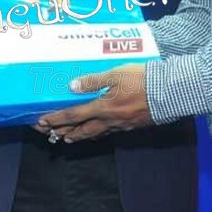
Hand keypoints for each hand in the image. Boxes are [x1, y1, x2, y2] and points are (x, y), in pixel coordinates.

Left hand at [35, 64, 153, 142]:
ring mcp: (121, 124)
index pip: (74, 116)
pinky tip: (97, 131)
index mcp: (103, 107)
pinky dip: (98, 133)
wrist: (168, 92)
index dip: (57, 119)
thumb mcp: (115, 74)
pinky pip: (109, 132)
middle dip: (65, 132)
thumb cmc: (141, 80)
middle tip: (51, 134)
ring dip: (80, 136)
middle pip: (82, 130)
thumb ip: (93, 81)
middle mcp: (109, 120)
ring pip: (96, 133)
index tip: (43, 122)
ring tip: (69, 138)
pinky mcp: (132, 125)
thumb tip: (72, 87)